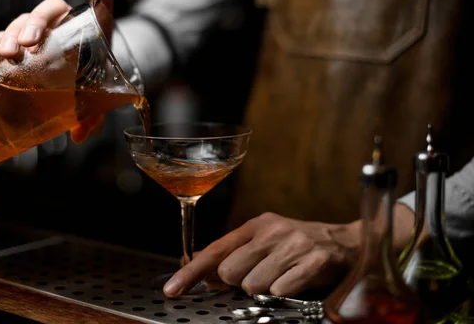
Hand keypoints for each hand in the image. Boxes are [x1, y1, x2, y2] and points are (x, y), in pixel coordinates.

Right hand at [0, 0, 115, 143]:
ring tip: (4, 55)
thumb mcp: (96, 102)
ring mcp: (40, 31)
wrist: (76, 84)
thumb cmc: (92, 87)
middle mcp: (65, 24)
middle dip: (35, 25)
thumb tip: (79, 134)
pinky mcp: (18, 43)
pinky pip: (2, 35)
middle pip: (50, 10)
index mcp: (93, 30)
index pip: (101, 4)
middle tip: (27, 45)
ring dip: (11, 34)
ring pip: (23, 20)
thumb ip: (93, 116)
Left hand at [163, 212, 360, 297]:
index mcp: (255, 226)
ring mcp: (293, 245)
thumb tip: (203, 272)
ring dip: (263, 289)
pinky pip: (280, 291)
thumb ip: (233, 254)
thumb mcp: (264, 241)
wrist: (346, 242)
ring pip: (252, 285)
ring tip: (280, 276)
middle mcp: (271, 231)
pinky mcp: (313, 261)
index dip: (191, 272)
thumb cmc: (298, 244)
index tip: (173, 289)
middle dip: (238, 282)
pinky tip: (294, 280)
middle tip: (259, 274)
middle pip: (229, 272)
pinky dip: (284, 293)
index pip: (215, 250)